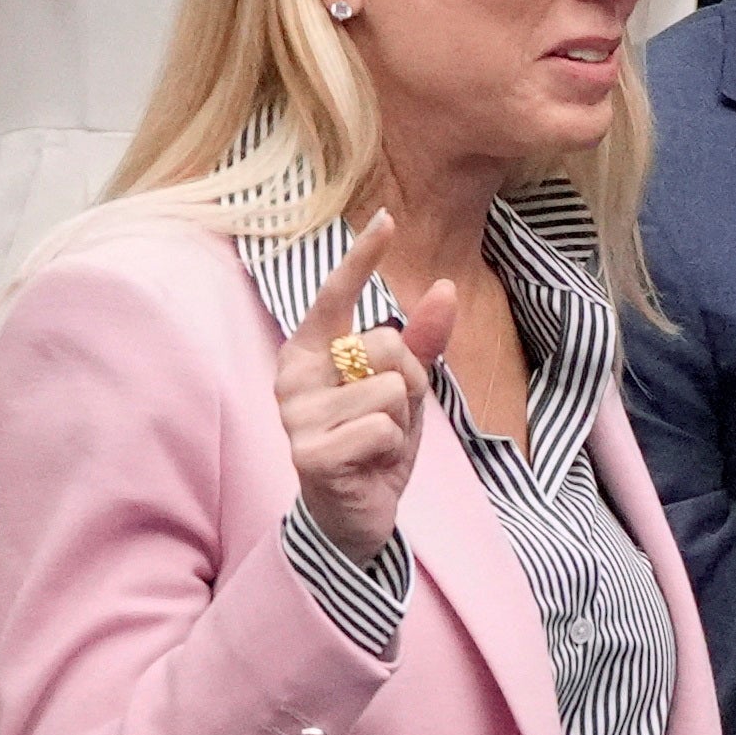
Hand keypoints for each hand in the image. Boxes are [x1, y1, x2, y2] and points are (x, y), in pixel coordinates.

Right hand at [271, 213, 454, 565]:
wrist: (355, 518)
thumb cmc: (374, 445)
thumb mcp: (405, 390)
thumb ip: (421, 342)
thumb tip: (444, 288)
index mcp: (308, 355)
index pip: (334, 297)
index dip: (362, 257)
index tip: (385, 216)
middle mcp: (291, 379)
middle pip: (385, 346)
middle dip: (407, 383)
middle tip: (386, 420)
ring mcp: (295, 418)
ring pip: (391, 389)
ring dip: (401, 421)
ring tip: (375, 445)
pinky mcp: (309, 454)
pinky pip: (385, 427)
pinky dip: (393, 449)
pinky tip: (368, 467)